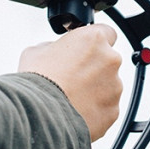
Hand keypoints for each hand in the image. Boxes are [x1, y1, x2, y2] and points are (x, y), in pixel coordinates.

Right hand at [18, 24, 122, 141]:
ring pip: (107, 86)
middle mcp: (110, 60)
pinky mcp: (113, 111)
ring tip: (69, 98)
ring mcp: (114, 87)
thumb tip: (55, 52)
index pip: (106, 32)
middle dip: (92, 69)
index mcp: (93, 39)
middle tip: (70, 78)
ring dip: (93, 90)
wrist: (39, 116)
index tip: (83, 51)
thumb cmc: (36, 82)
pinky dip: (94, 110)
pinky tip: (74, 111)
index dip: (92, 43)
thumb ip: (53, 47)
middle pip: (107, 61)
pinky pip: (106, 108)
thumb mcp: (35, 52)